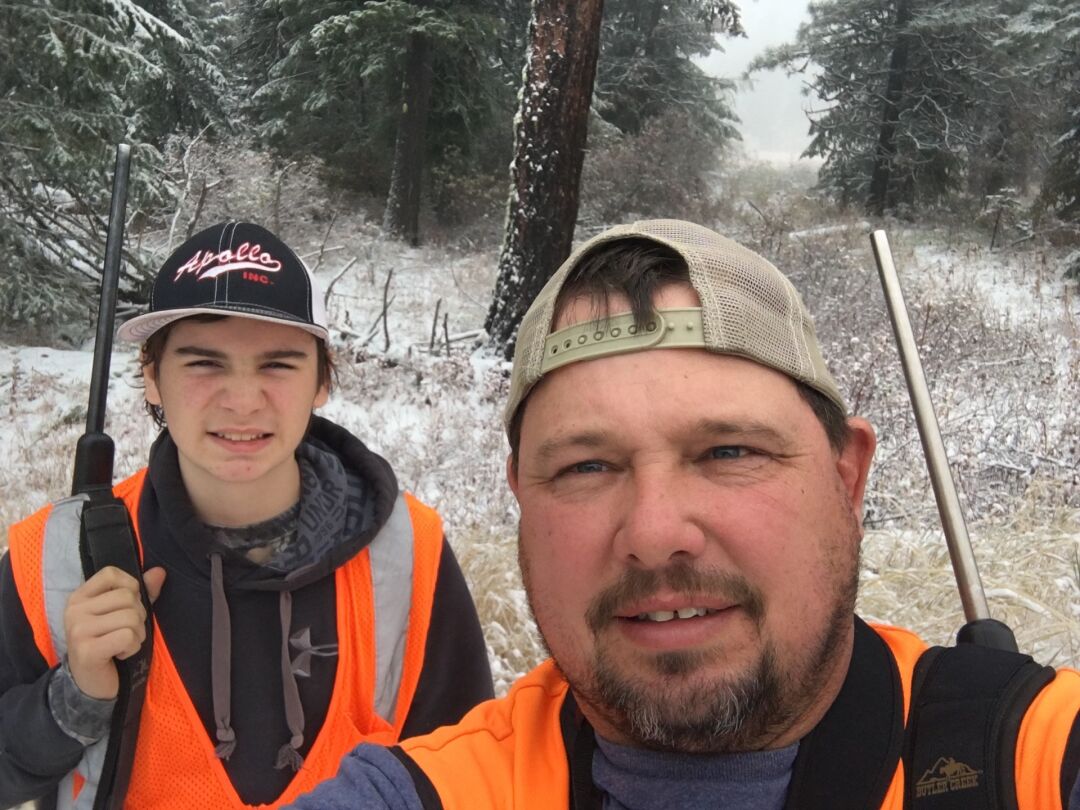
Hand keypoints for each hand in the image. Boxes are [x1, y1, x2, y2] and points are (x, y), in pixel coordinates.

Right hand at [63, 566, 165, 699]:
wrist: (92, 684)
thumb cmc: (110, 643)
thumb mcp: (123, 614)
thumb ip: (142, 592)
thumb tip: (159, 571)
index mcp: (79, 597)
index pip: (111, 573)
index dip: (130, 587)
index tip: (125, 607)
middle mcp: (74, 610)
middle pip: (127, 596)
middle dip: (138, 616)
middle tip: (125, 633)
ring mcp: (78, 630)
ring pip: (131, 617)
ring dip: (137, 634)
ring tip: (123, 644)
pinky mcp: (87, 650)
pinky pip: (128, 636)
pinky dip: (133, 647)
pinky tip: (120, 654)